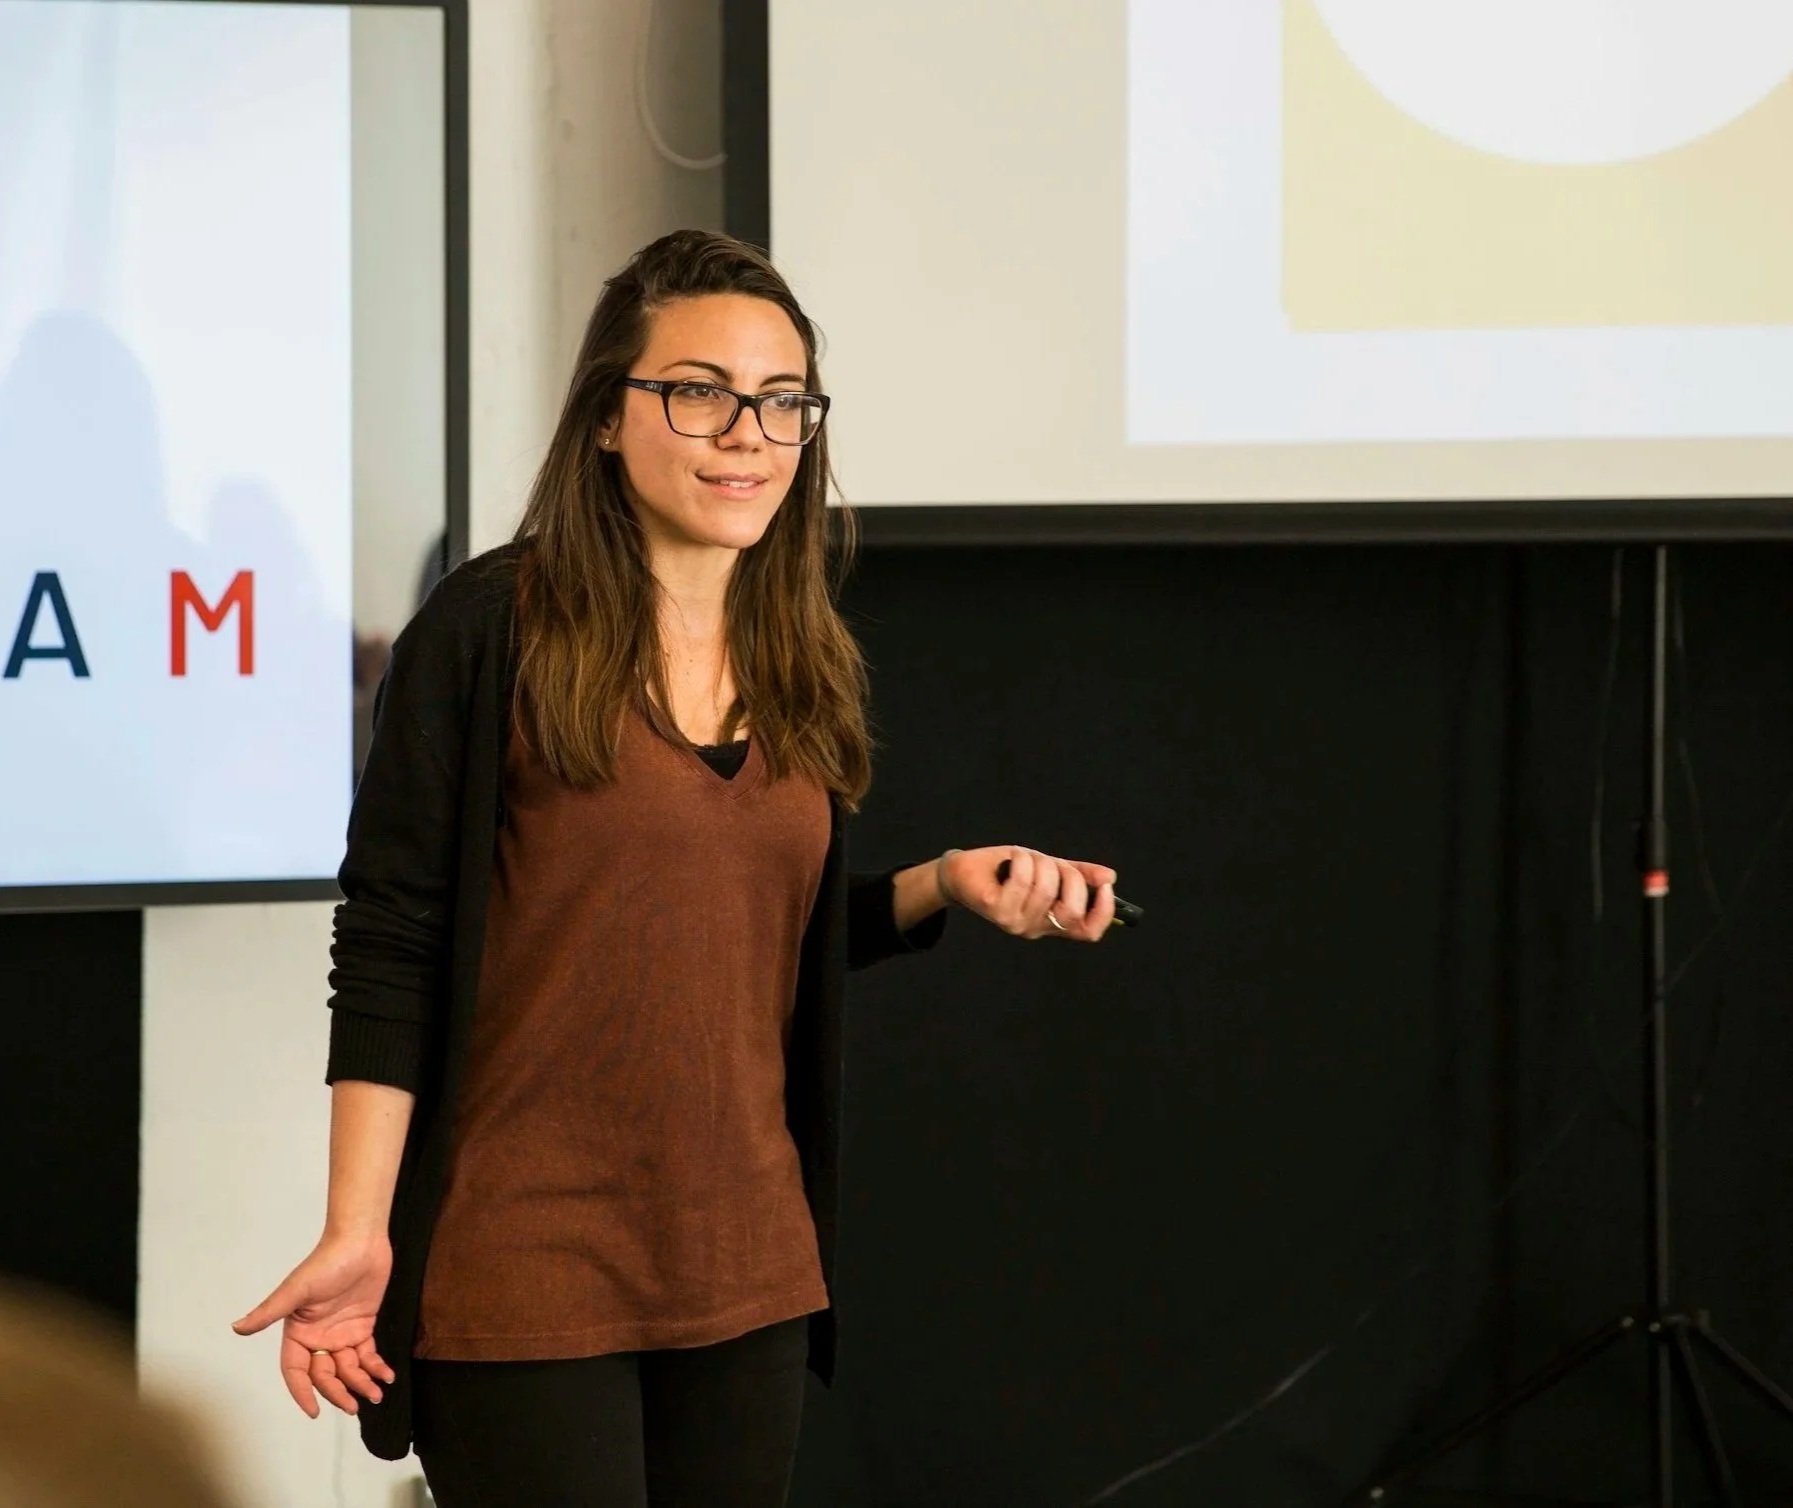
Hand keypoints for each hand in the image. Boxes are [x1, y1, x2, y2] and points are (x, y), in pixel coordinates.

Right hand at [232, 1232, 396, 1417]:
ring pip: (348, 1368)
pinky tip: (386, 1376)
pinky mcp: (362, 1326)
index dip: (303, 1392)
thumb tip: (237, 1328)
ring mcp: (341, 1333)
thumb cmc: (326, 1262)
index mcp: (298, 1332)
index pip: (296, 1371)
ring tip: (375, 1395)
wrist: (361, 1241)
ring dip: (361, 1383)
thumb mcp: (296, 1289)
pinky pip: (367, 1354)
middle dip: (339, 1392)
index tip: (314, 1411)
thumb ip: (269, 1312)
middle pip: (325, 1375)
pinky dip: (376, 1367)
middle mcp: (318, 1337)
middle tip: (354, 1406)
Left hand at [940, 845, 1117, 941]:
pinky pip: (1022, 881)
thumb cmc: (1007, 871)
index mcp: (1053, 922)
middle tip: (1053, 862)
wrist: (964, 870)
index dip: (1104, 911)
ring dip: (1039, 862)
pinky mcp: (996, 910)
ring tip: (1025, 856)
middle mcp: (1036, 928)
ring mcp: (1015, 923)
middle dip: (1069, 877)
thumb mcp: (1049, 868)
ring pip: (1046, 889)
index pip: (1088, 932)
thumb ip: (1079, 874)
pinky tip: (1013, 856)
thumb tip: (1110, 876)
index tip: (1105, 886)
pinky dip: (1021, 859)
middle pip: (1071, 911)